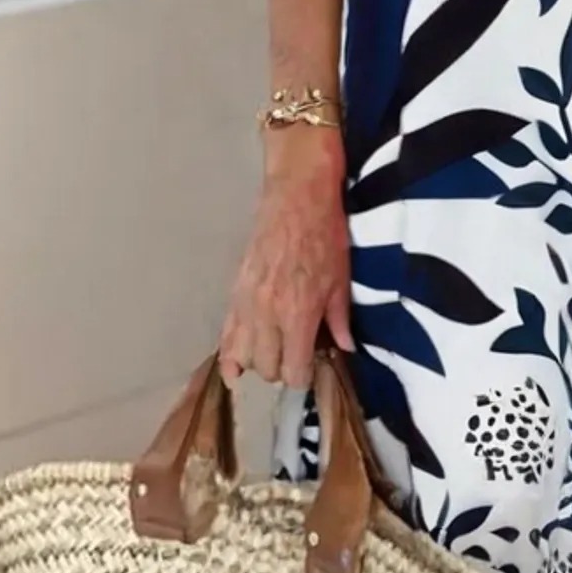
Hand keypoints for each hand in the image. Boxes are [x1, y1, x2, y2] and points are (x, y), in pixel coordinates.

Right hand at [219, 127, 353, 389]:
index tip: (314, 366)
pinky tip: (235, 365)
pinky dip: (230, 353)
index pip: (293, 372)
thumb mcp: (341, 278)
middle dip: (284, 369)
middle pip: (267, 368)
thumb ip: (339, 319)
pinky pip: (226, 334)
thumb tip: (346, 348)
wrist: (297, 196)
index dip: (305, 376)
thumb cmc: (327, 234)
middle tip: (298, 354)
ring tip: (276, 349)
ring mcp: (246, 304)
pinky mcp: (234, 291)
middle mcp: (267, 316)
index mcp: (298, 315)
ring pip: (244, 356)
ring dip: (260, 360)